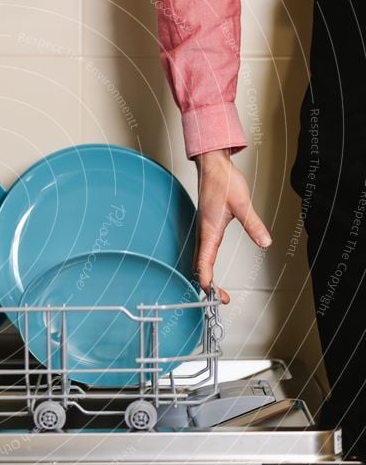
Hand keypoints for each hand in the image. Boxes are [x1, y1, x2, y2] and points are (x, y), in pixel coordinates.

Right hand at [194, 149, 271, 303]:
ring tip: (216, 289)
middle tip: (221, 299)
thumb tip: (265, 242)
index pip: (204, 265)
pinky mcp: (206, 227)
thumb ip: (253, 225)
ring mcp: (203, 231)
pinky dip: (205, 265)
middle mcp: (203, 234)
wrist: (212, 165)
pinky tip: (211, 267)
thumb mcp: (242, 204)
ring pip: (200, 260)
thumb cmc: (223, 181)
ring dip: (206, 276)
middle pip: (199, 267)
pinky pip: (203, 251)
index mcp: (208, 232)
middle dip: (208, 286)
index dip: (209, 284)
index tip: (218, 296)